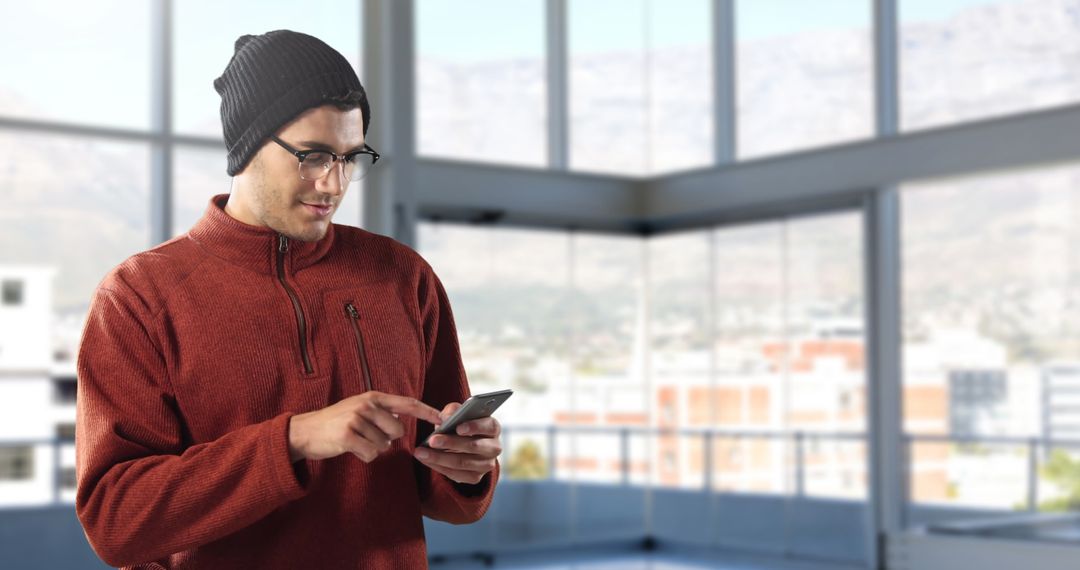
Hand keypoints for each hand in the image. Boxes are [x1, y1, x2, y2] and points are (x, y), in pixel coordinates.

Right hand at [288, 391, 442, 462]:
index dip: (427, 411)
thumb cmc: (336, 422)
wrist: (305, 431)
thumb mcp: (359, 409)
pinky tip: (351, 448)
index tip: (443, 419)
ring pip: (384, 445)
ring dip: (372, 448)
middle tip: (367, 436)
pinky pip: (371, 454)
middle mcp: (366, 405)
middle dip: (387, 439)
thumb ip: (382, 412)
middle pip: (398, 431)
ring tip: (355, 440)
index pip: (407, 403)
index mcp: (373, 397)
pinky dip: (364, 455)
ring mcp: (356, 419)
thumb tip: (401, 422)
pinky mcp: (348, 436)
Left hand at [412, 402, 501, 484]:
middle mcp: (494, 448)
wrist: (463, 445)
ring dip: (440, 458)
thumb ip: (452, 410)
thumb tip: (445, 418)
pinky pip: (456, 474)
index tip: (458, 427)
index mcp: (493, 428)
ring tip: (422, 452)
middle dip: (451, 443)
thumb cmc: (461, 424)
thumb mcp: (458, 413)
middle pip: (475, 446)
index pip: (490, 426)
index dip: (475, 427)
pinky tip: (425, 460)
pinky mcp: (475, 478)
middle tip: (432, 440)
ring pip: (463, 462)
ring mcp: (486, 465)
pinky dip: (439, 467)